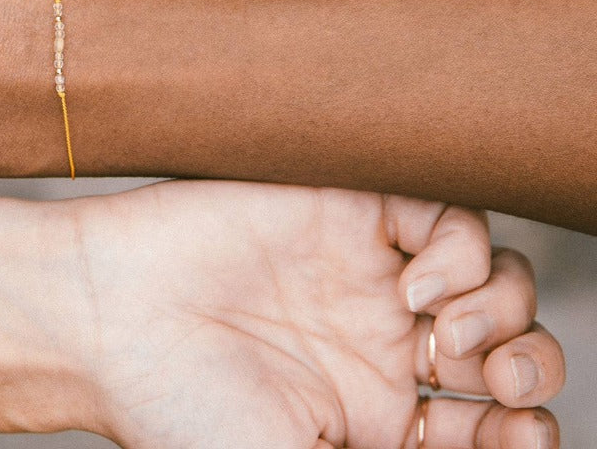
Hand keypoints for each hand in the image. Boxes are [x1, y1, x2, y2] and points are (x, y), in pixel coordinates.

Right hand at [67, 182, 562, 448]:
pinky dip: (458, 250)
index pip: (489, 423)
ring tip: (444, 332)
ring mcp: (363, 271)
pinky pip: (442, 213)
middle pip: (505, 344)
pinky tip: (413, 281)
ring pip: (491, 275)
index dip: (524, 433)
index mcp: (375, 414)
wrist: (107, 318)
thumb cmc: (180, 409)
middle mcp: (379, 341)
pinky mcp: (344, 208)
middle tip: (493, 386)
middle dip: (528, 369)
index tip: (514, 438)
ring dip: (501, 310)